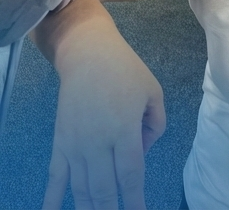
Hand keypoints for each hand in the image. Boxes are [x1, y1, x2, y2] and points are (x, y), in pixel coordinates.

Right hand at [42, 38, 165, 209]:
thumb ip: (155, 128)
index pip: (130, 176)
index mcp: (124, 131)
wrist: (86, 55)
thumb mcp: (154, 94)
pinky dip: (52, 199)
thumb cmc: (126, 72)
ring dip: (89, 209)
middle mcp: (96, 142)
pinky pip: (55, 177)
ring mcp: (74, 144)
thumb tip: (141, 154)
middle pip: (103, 188)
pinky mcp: (60, 143)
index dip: (134, 201)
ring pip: (80, 188)